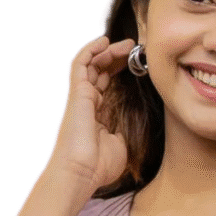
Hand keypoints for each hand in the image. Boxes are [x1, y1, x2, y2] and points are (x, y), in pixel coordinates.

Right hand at [50, 33, 135, 191]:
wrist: (81, 173)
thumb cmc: (98, 166)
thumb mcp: (120, 146)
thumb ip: (124, 131)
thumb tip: (130, 123)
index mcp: (98, 115)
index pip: (108, 85)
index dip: (120, 72)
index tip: (138, 64)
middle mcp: (88, 103)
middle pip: (101, 71)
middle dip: (117, 57)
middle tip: (136, 49)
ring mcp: (81, 97)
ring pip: (92, 64)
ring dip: (109, 51)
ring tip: (128, 44)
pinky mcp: (77, 93)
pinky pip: (80, 64)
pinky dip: (91, 50)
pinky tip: (105, 41)